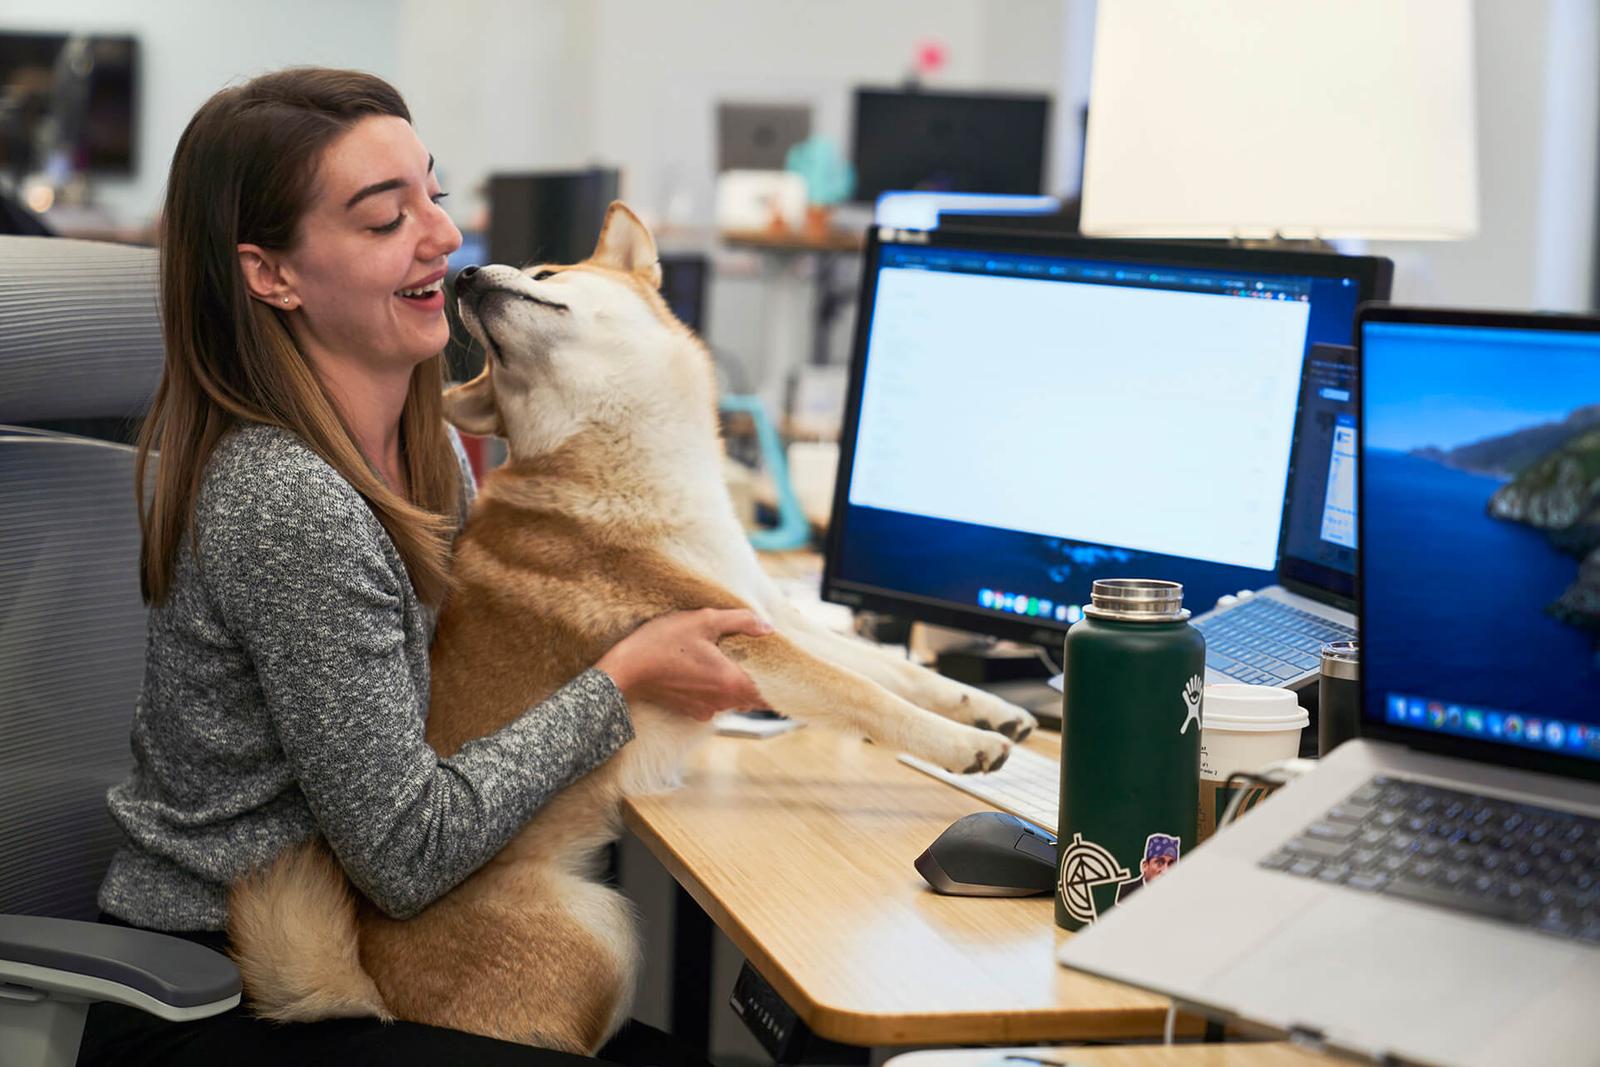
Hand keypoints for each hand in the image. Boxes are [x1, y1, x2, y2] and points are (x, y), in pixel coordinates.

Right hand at [596, 609, 772, 720]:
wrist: (624, 671)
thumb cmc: (661, 645)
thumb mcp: (703, 621)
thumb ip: (740, 622)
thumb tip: (767, 626)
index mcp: (732, 682)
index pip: (773, 694)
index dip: (785, 685)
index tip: (791, 673)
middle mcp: (722, 702)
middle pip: (755, 695)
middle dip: (760, 677)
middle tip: (760, 654)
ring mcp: (706, 710)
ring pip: (735, 698)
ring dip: (737, 681)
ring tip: (731, 657)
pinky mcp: (691, 710)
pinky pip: (716, 701)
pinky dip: (718, 687)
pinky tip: (707, 667)